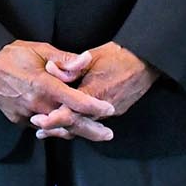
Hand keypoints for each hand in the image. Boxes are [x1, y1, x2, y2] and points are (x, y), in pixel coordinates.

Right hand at [0, 41, 114, 136]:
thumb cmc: (12, 54)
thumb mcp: (40, 49)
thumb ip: (65, 59)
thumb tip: (86, 60)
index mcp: (43, 85)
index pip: (75, 101)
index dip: (94, 107)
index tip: (109, 110)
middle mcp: (35, 104)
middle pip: (69, 123)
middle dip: (91, 131)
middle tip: (108, 135)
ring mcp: (25, 115)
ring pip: (55, 128)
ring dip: (73, 131)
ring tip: (91, 131)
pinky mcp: (17, 120)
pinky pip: (40, 126)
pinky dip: (53, 127)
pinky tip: (63, 125)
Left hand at [31, 42, 158, 140]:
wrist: (146, 60)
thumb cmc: (118, 55)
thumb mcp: (91, 56)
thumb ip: (70, 66)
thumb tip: (50, 68)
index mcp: (95, 92)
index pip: (70, 112)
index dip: (53, 119)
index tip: (39, 120)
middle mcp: (104, 107)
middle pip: (77, 125)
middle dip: (57, 129)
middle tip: (40, 130)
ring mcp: (113, 111)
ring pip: (86, 125)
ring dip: (68, 128)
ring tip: (49, 129)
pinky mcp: (118, 111)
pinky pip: (95, 121)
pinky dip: (81, 123)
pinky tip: (71, 122)